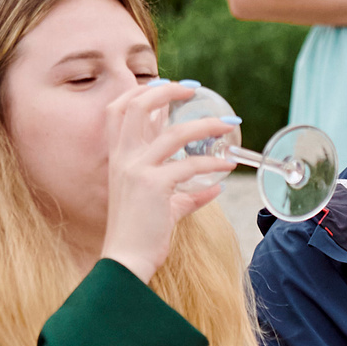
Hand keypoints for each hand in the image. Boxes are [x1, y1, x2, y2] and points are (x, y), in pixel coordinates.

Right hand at [99, 80, 231, 281]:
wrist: (126, 260)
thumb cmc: (142, 233)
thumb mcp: (161, 204)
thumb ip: (184, 193)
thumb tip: (214, 190)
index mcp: (119, 156)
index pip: (120, 109)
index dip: (143, 90)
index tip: (171, 85)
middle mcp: (123, 157)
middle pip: (136, 105)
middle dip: (166, 91)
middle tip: (193, 90)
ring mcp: (136, 169)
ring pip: (174, 133)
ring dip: (205, 125)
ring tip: (226, 125)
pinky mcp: (153, 186)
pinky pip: (190, 166)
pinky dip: (213, 163)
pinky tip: (227, 165)